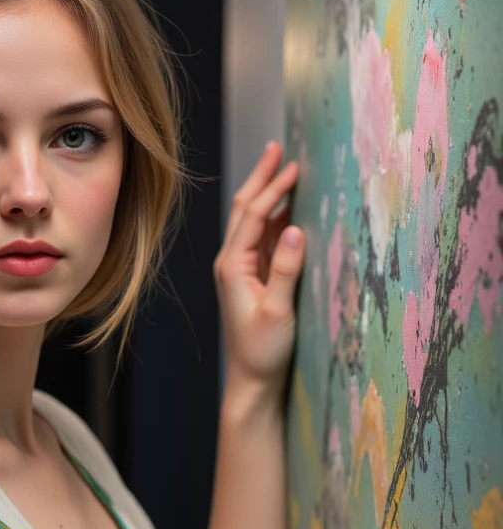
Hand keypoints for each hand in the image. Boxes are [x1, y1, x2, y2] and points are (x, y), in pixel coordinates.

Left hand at [213, 141, 302, 396]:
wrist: (252, 381)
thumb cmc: (263, 351)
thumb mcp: (279, 312)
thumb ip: (287, 271)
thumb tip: (296, 229)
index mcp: (233, 266)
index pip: (253, 215)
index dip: (273, 188)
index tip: (293, 165)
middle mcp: (233, 262)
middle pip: (246, 209)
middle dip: (262, 177)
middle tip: (278, 148)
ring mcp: (242, 268)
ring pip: (254, 221)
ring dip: (269, 193)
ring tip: (286, 168)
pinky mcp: (254, 277)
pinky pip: (265, 238)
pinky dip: (277, 217)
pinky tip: (291, 206)